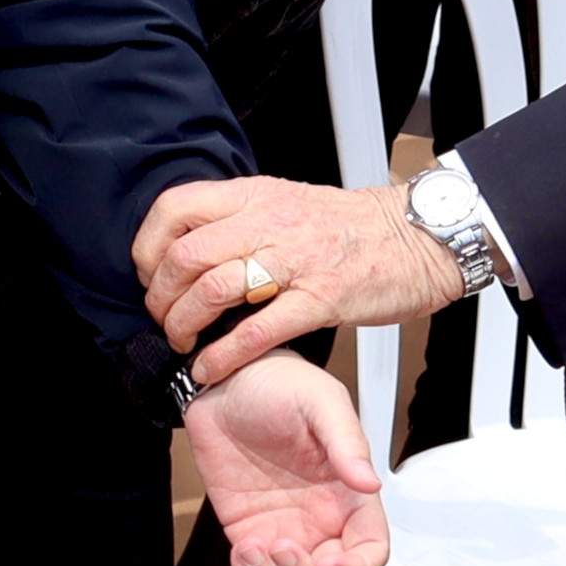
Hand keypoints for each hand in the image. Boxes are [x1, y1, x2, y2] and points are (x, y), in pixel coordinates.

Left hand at [133, 175, 468, 381]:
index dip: (148, 245)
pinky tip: (210, 369)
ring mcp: (294, 262)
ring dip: (185, 324)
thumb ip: (240, 218)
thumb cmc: (353, 226)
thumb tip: (190, 245)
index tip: (148, 273)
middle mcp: (268, 224)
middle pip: (185, 256)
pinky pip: (257, 331)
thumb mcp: (286, 201)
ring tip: (182, 343)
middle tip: (162, 317)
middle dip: (161, 295)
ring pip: (213, 290)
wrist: (417, 237)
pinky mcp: (320, 301)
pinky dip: (223, 355)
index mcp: (255, 196)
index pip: (176, 208)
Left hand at [185, 353, 388, 565]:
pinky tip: (241, 552)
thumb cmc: (278, 384)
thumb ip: (346, 441)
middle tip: (282, 551)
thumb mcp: (318, 401)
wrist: (221, 381)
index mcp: (348, 494)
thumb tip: (369, 481)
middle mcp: (321, 517)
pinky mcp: (249, 530)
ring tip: (254, 550)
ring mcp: (285, 527)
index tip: (330, 564)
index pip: (370, 549)